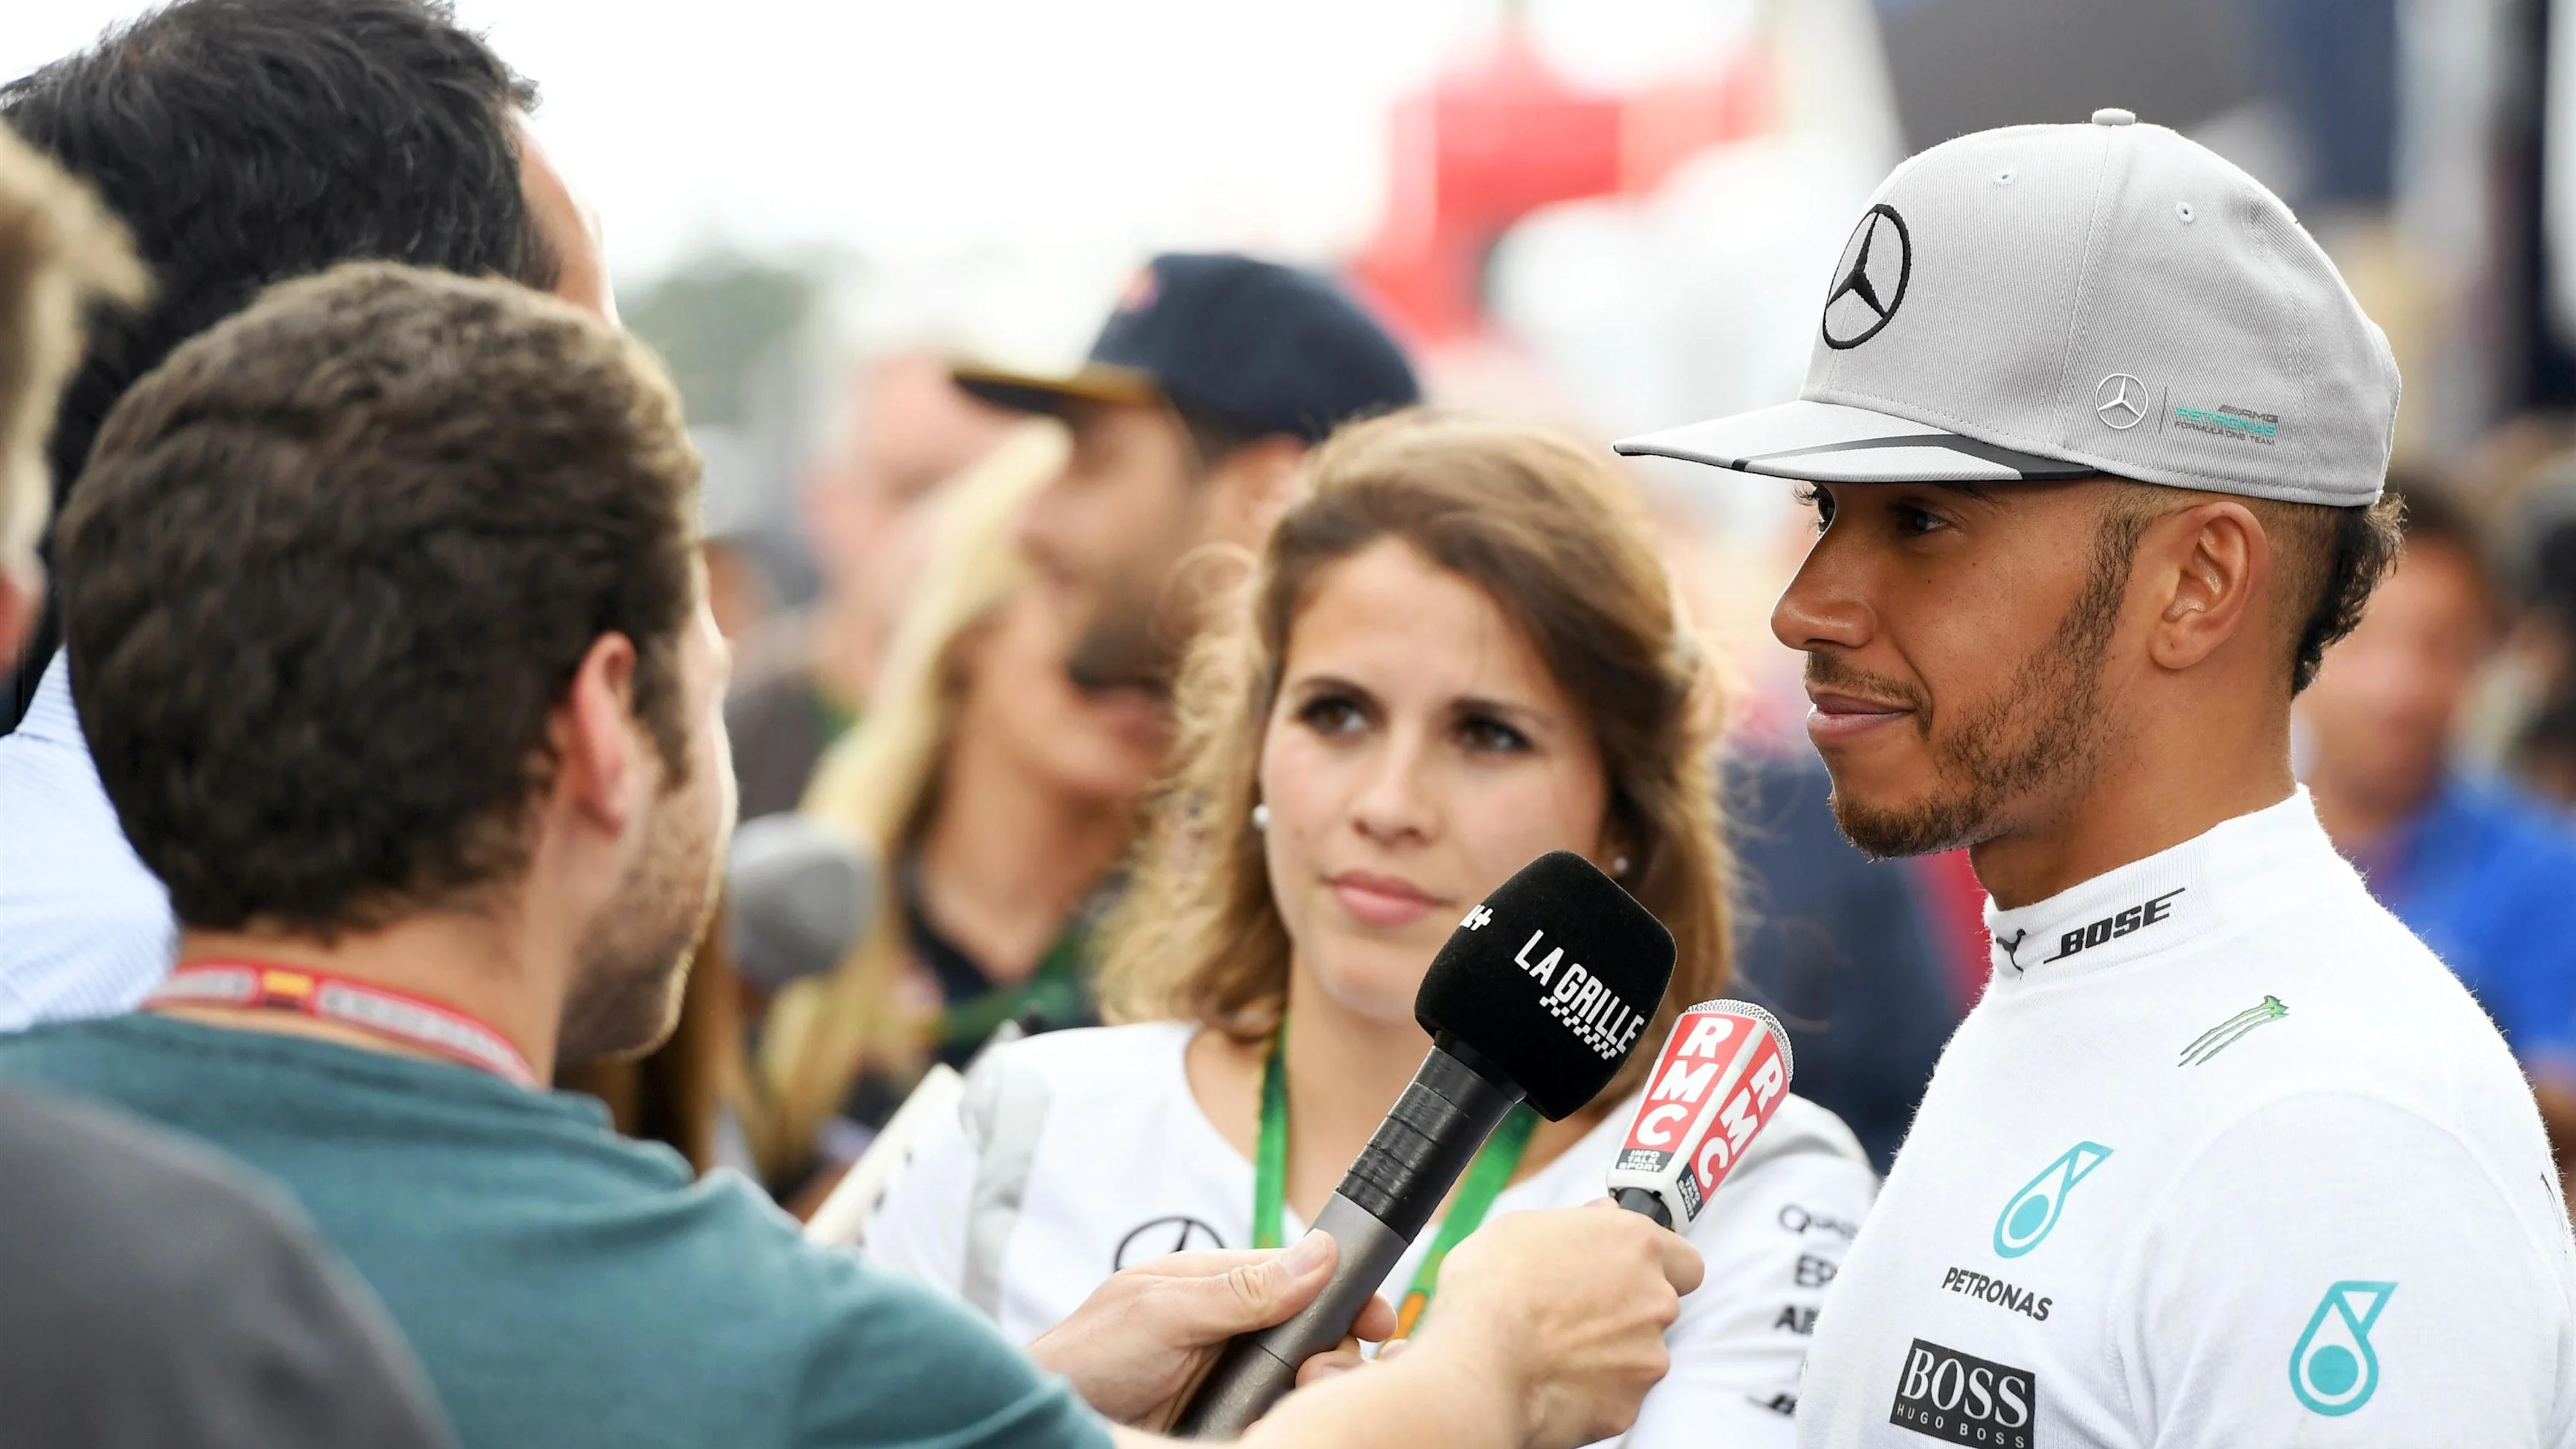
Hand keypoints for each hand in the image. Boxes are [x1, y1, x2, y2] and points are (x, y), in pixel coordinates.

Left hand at [1028, 1230, 1397, 1428]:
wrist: (1054, 1420)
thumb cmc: (1088, 1354)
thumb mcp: (1163, 1312)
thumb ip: (1240, 1289)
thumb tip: (1319, 1252)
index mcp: (1222, 1285)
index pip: (1304, 1277)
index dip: (1345, 1296)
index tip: (1378, 1318)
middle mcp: (1235, 1328)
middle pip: (1315, 1333)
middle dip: (1333, 1353)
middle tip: (1321, 1377)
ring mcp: (1234, 1375)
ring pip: (1304, 1380)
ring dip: (1313, 1393)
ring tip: (1298, 1406)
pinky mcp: (1231, 1416)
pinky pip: (1278, 1415)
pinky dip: (1288, 1421)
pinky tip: (1285, 1427)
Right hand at [1409, 1201, 1702, 1448]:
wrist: (1478, 1362)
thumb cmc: (1492, 1287)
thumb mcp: (1523, 1227)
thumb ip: (1580, 1221)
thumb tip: (1604, 1214)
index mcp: (1635, 1244)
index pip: (1684, 1260)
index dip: (1658, 1267)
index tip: (1627, 1273)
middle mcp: (1655, 1299)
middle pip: (1659, 1307)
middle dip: (1628, 1310)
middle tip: (1577, 1313)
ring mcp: (1646, 1356)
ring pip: (1640, 1354)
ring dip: (1610, 1352)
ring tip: (1555, 1350)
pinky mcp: (1627, 1405)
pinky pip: (1616, 1395)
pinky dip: (1592, 1391)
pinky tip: (1552, 1380)